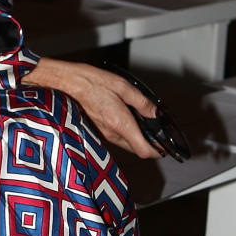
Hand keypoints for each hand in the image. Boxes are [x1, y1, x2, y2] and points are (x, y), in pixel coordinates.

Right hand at [22, 57, 161, 158]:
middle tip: (157, 132)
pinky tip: (129, 118)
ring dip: (138, 139)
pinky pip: (119, 138)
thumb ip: (142, 103)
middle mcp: (113, 133)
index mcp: (121, 124)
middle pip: (137, 150)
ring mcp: (104, 134)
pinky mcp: (99, 130)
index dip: (158, 152)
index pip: (144, 151)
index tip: (165, 147)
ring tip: (144, 123)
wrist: (70, 83)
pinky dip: (128, 133)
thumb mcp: (124, 87)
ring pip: (128, 145)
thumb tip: (154, 113)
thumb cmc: (93, 83)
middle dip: (150, 145)